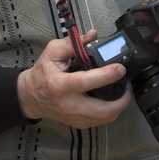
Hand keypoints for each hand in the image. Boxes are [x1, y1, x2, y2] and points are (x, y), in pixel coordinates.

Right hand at [17, 32, 131, 128]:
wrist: (30, 97)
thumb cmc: (41, 74)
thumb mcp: (52, 52)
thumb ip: (73, 44)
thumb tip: (92, 36)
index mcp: (60, 85)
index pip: (86, 82)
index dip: (106, 75)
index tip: (120, 68)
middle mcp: (69, 104)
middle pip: (103, 110)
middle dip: (122, 100)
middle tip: (128, 85)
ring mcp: (74, 117)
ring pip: (105, 119)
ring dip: (119, 106)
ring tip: (124, 91)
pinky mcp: (79, 123)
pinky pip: (101, 121)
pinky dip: (111, 111)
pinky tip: (113, 100)